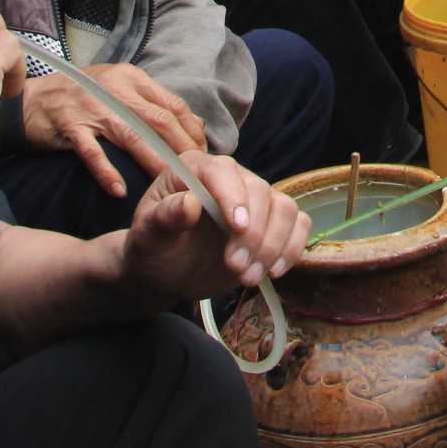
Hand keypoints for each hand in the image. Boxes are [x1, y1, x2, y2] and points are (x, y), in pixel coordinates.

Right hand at [21, 62, 208, 197]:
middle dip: (181, 148)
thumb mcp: (119, 87)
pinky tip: (119, 191)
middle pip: (158, 120)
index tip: (203, 153)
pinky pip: (93, 152)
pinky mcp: (71, 127)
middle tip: (193, 173)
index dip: (192, 130)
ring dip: (154, 161)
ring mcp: (92, 108)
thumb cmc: (81, 97)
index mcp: (131, 78)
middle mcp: (115, 89)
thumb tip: (195, 122)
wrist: (31, 100)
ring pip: (132, 136)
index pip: (172, 104)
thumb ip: (153, 102)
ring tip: (168, 183)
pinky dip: (107, 172)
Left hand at [119, 151, 309, 301]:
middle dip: (253, 235)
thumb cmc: (152, 249)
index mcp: (196, 170)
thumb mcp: (147, 237)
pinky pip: (299, 225)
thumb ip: (164, 219)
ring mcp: (255, 200)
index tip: (238, 229)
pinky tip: (273, 272)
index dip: (234, 197)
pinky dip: (292, 248)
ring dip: (273, 246)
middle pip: (261, 192)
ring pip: (285, 209)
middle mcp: (230, 178)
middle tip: (235, 268)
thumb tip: (189, 203)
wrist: (166, 272)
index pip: (224, 172)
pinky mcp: (272, 222)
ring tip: (249, 277)